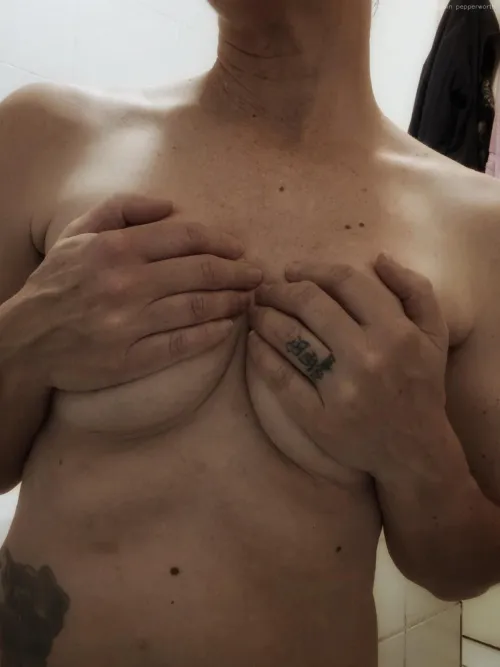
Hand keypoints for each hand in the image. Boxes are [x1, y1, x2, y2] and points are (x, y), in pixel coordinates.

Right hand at [13, 194, 261, 391]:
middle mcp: (126, 284)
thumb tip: (169, 205)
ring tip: (248, 299)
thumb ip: (122, 209)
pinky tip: (227, 327)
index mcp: (116, 248)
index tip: (240, 250)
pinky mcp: (131, 359)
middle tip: (258, 275)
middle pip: (200, 272)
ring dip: (231, 302)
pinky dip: (210, 334)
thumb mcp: (78, 232)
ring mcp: (130, 324)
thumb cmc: (57, 282)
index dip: (221, 242)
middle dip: (237, 272)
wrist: (25, 338)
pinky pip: (182, 344)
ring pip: (197, 308)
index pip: (185, 238)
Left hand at [247, 254, 448, 481]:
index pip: (345, 282)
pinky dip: (261, 354)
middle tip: (265, 290)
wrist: (414, 450)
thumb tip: (380, 258)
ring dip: (264, 317)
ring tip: (256, 312)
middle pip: (309, 304)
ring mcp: (340, 389)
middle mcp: (367, 357)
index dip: (312, 269)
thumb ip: (415, 290)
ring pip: (290, 336)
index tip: (292, 270)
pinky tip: (254, 341)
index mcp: (395, 331)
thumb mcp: (435, 334)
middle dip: (280, 290)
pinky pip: (280, 377)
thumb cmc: (421, 386)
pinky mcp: (317, 417)